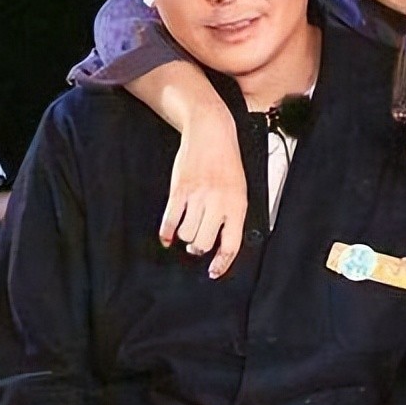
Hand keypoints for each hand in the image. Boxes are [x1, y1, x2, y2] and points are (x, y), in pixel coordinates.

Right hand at [159, 113, 247, 277]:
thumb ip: (232, 215)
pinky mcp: (180, 190)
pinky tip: (166, 236)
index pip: (230, 244)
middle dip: (198, 248)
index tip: (214, 272)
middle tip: (197, 243)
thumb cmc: (227, 162)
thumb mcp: (239, 190)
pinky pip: (170, 220)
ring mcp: (197, 196)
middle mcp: (218, 203)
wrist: (211, 132)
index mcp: (237, 205)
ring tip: (187, 230)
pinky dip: (166, 233)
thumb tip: (222, 244)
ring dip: (184, 237)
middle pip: (203, 243)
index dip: (221, 263)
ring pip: (186, 234)